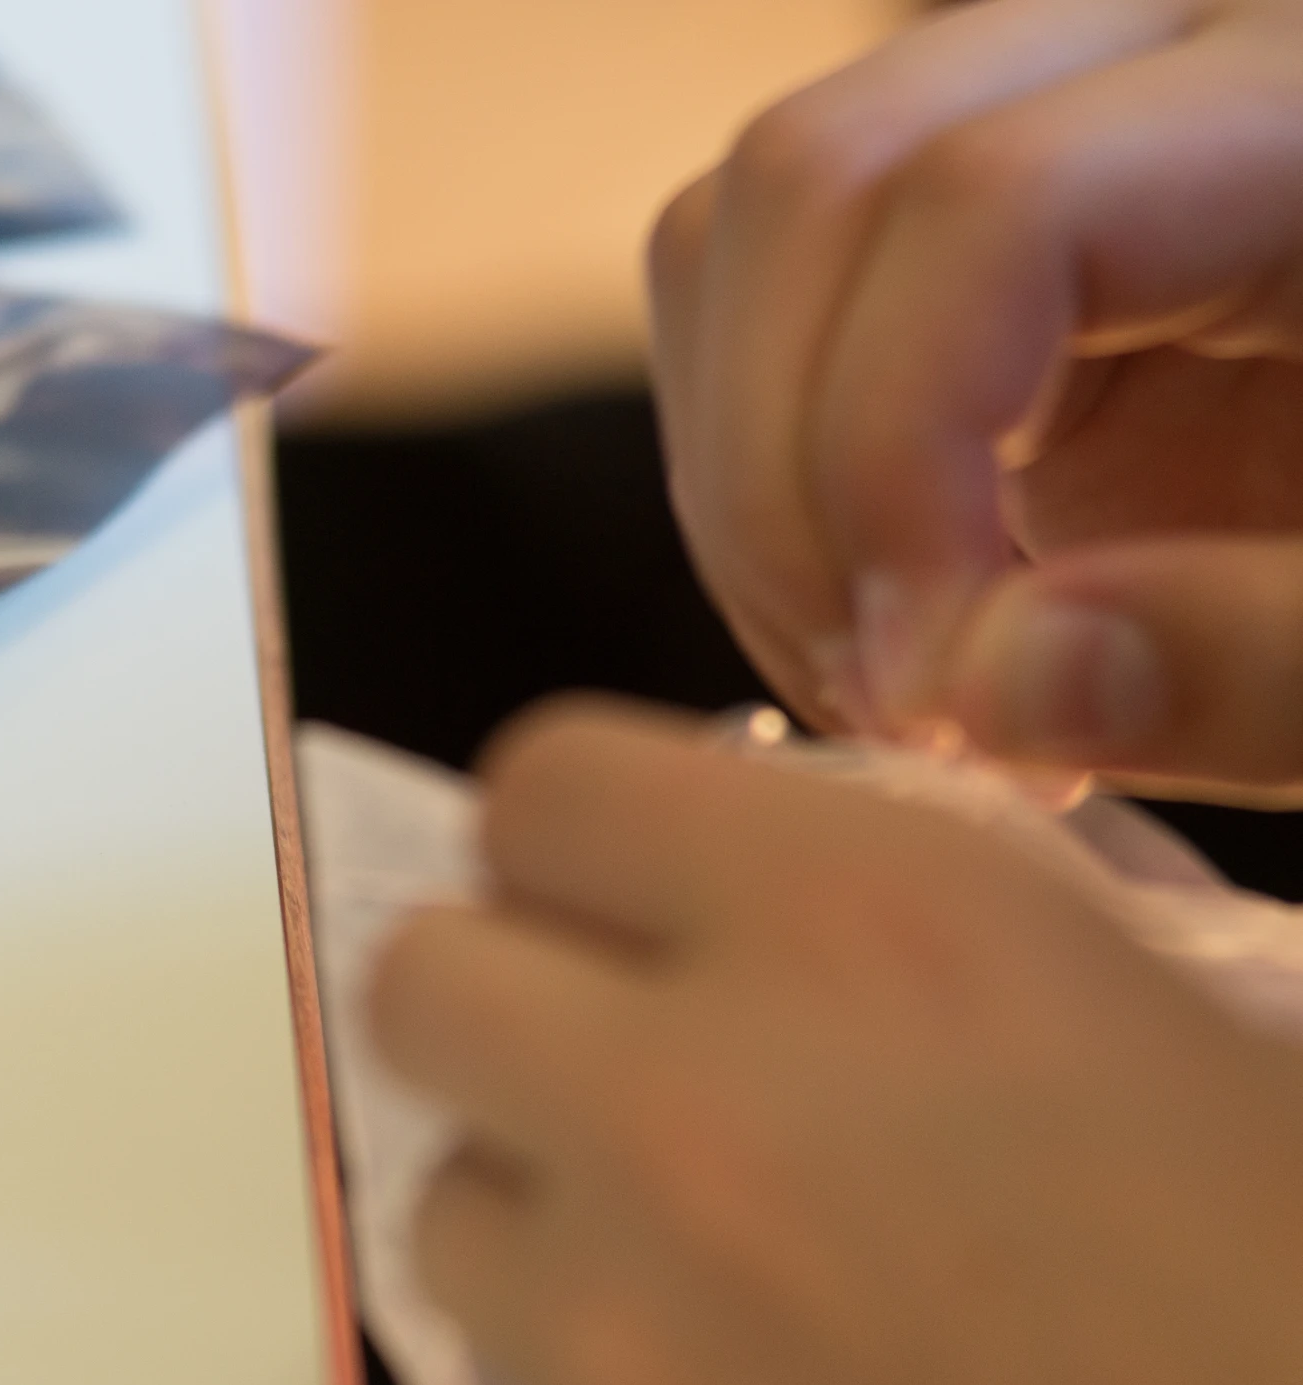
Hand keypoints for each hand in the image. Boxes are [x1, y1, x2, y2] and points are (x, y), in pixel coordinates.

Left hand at [372, 697, 1302, 1384]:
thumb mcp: (1140, 1012)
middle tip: (634, 1075)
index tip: (638, 903)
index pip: (544, 789)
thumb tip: (723, 870)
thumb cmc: (1297, 1299)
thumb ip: (899, 900)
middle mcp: (702, 1108)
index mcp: (875, 925)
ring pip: (447, 1216)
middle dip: (510, 1012)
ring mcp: (630, 1347)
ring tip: (717, 1283)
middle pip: (421, 986)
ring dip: (549, 1226)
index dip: (586, 845)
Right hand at [650, 0, 1302, 788]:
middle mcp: (1166, 58)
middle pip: (817, 178)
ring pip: (746, 232)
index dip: (902, 455)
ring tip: (892, 675)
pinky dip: (764, 479)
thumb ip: (1272, 664)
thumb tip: (985, 689)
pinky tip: (888, 617)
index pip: (994, 202)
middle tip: (896, 709)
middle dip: (786, 482)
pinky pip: (759, 298)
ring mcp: (1046, 132)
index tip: (938, 700)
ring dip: (752, 486)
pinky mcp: (977, 242)